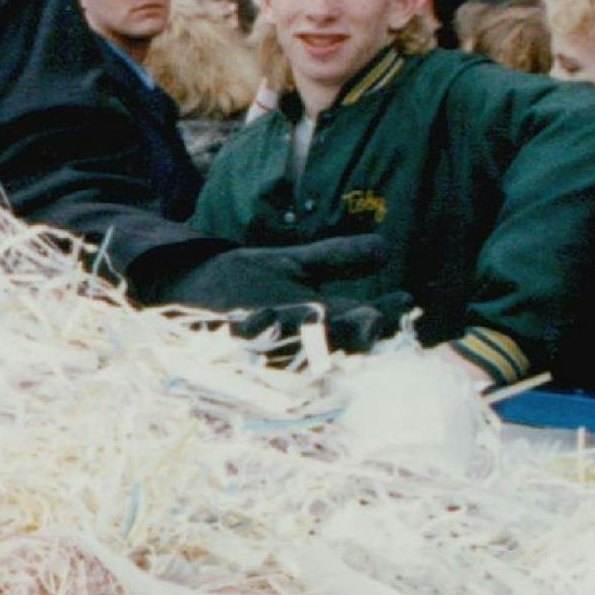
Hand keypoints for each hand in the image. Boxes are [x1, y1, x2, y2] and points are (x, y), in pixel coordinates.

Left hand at [145, 237, 410, 356]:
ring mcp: (264, 346)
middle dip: (357, 334)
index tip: (405, 299)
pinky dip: (255, 330)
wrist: (188, 288)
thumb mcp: (295, 264)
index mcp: (318, 321)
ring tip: (324, 314)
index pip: (363, 323)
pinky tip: (262, 314)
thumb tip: (384, 247)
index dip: (386, 316)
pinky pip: (246, 343)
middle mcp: (296, 341)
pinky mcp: (230, 343)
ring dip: (307, 334)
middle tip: (373, 320)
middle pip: (336, 343)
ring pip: (295, 347)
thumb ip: (336, 257)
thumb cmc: (244, 282)